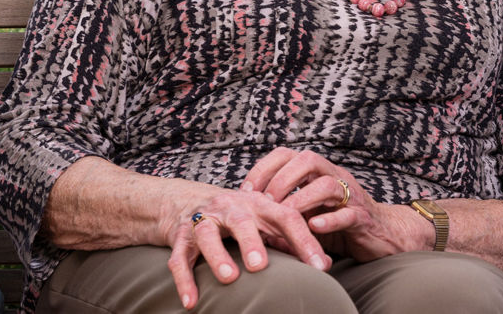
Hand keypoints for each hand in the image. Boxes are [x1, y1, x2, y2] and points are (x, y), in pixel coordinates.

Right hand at [165, 186, 330, 309]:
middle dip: (251, 241)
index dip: (305, 240)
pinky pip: (179, 258)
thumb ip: (289, 239)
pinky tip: (191, 301)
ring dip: (217, 256)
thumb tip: (323, 264)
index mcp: (259, 204)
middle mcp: (230, 208)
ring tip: (229, 278)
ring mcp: (203, 221)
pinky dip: (184, 280)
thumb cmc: (239, 217)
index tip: (320, 266)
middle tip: (260, 266)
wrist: (187, 200)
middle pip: (241, 221)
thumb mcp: (264, 220)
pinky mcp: (180, 237)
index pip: (286, 217)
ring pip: (207, 235)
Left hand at [242, 147, 430, 261]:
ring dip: (301, 199)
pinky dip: (330, 220)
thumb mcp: (308, 214)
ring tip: (284, 215)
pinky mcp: (363, 218)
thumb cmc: (339, 224)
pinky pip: (347, 214)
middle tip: (264, 202)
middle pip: (309, 160)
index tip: (245, 191)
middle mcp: (335, 177)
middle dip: (282, 179)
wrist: (384, 235)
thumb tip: (250, 221)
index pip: (289, 155)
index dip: (264, 168)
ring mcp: (351, 196)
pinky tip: (314, 227)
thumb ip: (285, 213)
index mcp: (319, 173)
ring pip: (327, 184)